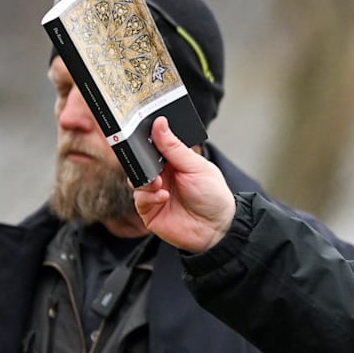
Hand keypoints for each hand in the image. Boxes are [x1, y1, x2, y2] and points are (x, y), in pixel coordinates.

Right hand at [134, 117, 236, 252]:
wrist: (216, 228)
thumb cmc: (213, 196)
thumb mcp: (196, 166)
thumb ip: (174, 147)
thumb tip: (160, 123)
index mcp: (174, 161)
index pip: (154, 146)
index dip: (147, 140)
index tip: (140, 131)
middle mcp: (162, 175)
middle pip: (141, 163)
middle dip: (141, 161)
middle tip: (146, 160)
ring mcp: (154, 192)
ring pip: (136, 180)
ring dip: (145, 180)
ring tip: (159, 182)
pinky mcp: (149, 210)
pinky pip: (140, 199)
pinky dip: (149, 197)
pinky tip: (163, 196)